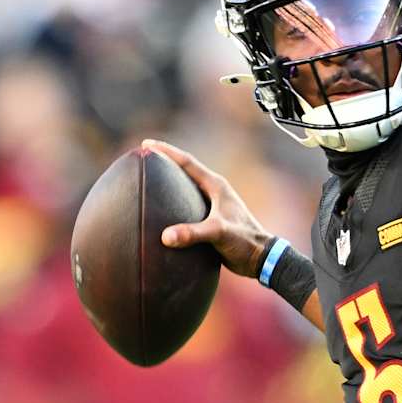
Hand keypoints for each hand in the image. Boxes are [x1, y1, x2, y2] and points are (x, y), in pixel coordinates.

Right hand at [143, 139, 273, 277]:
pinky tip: (158, 211)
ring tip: (146, 180)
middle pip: (185, 172)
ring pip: (185, 189)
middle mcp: (214, 192)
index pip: (188, 163)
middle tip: (142, 157)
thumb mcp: (218, 233)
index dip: (167, 152)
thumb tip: (165, 236)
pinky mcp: (210, 220)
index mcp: (216, 186)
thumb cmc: (245, 241)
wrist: (260, 258)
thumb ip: (193, 233)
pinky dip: (172, 204)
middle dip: (164, 163)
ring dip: (167, 184)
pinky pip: (186, 207)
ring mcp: (212, 205)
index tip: (147, 144)